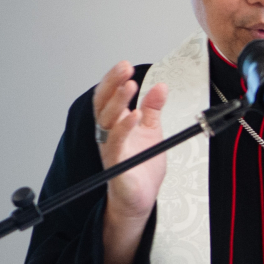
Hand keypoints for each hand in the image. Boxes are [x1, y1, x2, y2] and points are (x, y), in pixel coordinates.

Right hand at [93, 61, 168, 263]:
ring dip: (118, 101)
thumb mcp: (152, 131)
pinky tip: (135, 116)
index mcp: (115, 124)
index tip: (124, 65)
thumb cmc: (141, 166)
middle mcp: (108, 134)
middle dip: (112, 83)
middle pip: (103, 103)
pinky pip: (116, 144)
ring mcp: (110, 148)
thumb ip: (153, 108)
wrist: (140, 198)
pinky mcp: (116, 164)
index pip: (109, 96)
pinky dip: (125, 128)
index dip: (114, 80)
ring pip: (107, 120)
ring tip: (130, 86)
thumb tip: (160, 86)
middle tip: (123, 68)